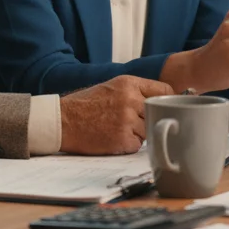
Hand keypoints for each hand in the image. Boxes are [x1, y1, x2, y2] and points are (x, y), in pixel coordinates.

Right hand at [59, 75, 174, 154]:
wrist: (62, 121)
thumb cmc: (85, 105)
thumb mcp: (111, 87)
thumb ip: (136, 91)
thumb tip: (163, 101)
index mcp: (129, 83)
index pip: (165, 91)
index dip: (166, 102)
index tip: (165, 108)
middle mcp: (130, 100)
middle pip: (157, 113)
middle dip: (147, 120)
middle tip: (131, 122)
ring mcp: (127, 120)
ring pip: (148, 131)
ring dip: (137, 134)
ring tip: (116, 129)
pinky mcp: (122, 139)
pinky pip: (137, 145)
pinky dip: (127, 145)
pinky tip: (112, 138)